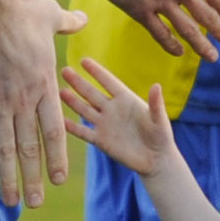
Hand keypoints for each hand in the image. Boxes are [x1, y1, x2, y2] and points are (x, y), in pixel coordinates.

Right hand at [0, 0, 88, 207]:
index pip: (54, 131)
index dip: (56, 158)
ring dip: (8, 177)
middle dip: (33, 178)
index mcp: (44, 85)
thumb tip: (81, 18)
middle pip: (29, 148)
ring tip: (12, 200)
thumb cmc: (19, 8)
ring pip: (4, 149)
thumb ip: (68, 22)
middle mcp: (23, 100)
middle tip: (35, 203)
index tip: (58, 179)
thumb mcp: (50, 15)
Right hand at [57, 57, 178, 177]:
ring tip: (59, 91)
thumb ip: (156, 104)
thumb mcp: (159, 119)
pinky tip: (59, 121)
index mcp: (126, 99)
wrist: (155, 159)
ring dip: (72, 101)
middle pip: (91, 93)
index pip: (108, 82)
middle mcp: (112, 109)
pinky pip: (83, 131)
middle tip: (64, 70)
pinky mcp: (100, 140)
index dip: (97, 72)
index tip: (83, 60)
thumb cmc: (160, 136)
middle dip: (78, 82)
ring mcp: (104, 124)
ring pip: (84, 109)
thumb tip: (156, 86)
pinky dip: (71, 127)